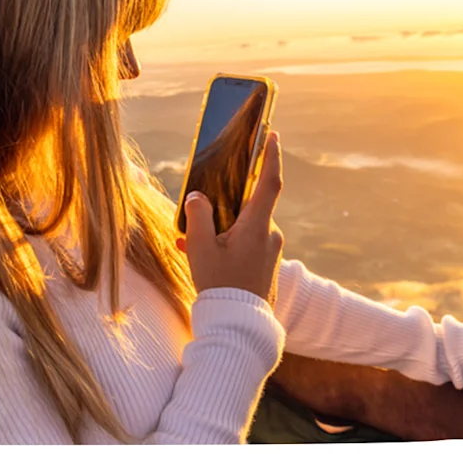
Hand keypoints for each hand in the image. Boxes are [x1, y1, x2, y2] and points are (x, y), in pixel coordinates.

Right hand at [177, 131, 285, 303]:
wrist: (238, 327)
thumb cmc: (220, 287)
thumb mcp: (201, 249)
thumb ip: (197, 217)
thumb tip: (197, 196)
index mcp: (258, 226)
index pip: (269, 182)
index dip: (271, 156)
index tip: (272, 134)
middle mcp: (270, 235)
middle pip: (249, 204)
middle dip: (224, 202)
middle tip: (202, 200)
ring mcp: (270, 250)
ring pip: (243, 225)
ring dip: (219, 228)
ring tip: (189, 240)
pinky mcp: (265, 264)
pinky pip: (245, 242)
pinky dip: (224, 242)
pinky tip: (199, 253)